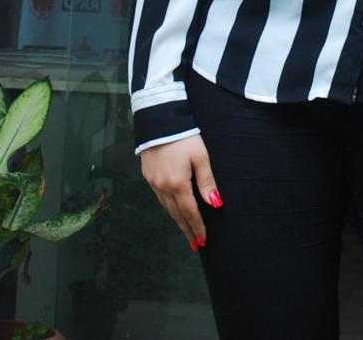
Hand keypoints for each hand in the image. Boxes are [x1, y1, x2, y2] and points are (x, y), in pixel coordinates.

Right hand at [140, 134, 222, 250]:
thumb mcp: (200, 156)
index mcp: (177, 184)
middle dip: (187, 229)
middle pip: (176, 214)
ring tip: (186, 231)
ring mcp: (153, 182)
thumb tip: (215, 204)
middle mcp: (162, 186)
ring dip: (177, 220)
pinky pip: (159, 198)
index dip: (197, 227)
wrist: (159, 118)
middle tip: (195, 244)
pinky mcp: (147, 175)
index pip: (189, 212)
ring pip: (166, 208)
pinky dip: (168, 208)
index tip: (202, 240)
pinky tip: (173, 211)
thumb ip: (207, 182)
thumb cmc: (184, 136)